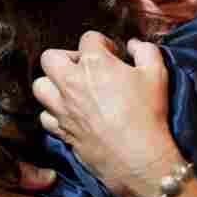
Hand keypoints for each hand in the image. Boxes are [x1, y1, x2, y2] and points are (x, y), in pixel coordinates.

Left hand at [34, 31, 182, 196]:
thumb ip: (145, 51)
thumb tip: (133, 45)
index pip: (88, 38)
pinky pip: (45, 116)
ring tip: (72, 90)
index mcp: (95, 63)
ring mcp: (63, 108)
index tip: (114, 56)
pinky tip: (71, 114)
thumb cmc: (148, 114)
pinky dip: (54, 113)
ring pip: (40, 86)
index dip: (103, 44)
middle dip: (67, 59)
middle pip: (50, 57)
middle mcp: (72, 82)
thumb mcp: (157, 74)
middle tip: (86, 70)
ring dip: (53, 84)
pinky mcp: (61, 130)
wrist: (138, 158)